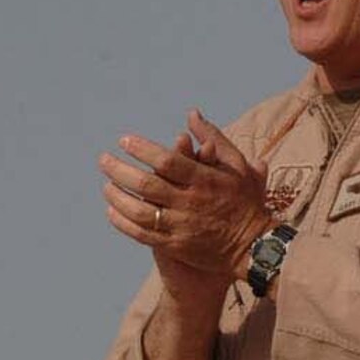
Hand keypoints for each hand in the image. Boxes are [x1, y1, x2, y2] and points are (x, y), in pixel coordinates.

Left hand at [102, 109, 271, 281]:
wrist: (254, 245)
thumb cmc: (246, 200)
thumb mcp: (238, 165)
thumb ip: (214, 138)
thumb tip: (192, 114)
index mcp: (207, 180)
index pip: (168, 161)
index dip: (143, 150)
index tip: (124, 141)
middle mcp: (192, 202)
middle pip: (147, 185)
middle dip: (120, 171)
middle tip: (104, 160)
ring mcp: (182, 225)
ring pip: (139, 211)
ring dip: (118, 197)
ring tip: (106, 186)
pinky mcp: (175, 245)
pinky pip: (141, 234)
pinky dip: (123, 223)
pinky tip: (112, 211)